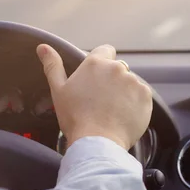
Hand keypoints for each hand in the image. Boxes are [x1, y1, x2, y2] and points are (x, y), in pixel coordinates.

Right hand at [36, 44, 152, 149]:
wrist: (97, 142)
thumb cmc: (75, 117)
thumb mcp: (58, 90)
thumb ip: (53, 66)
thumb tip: (43, 46)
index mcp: (96, 63)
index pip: (105, 50)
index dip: (102, 63)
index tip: (97, 78)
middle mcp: (117, 68)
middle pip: (118, 69)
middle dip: (112, 80)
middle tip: (101, 100)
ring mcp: (134, 82)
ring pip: (130, 83)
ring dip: (124, 92)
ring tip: (112, 111)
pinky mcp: (146, 97)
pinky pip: (142, 96)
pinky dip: (135, 104)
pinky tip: (123, 116)